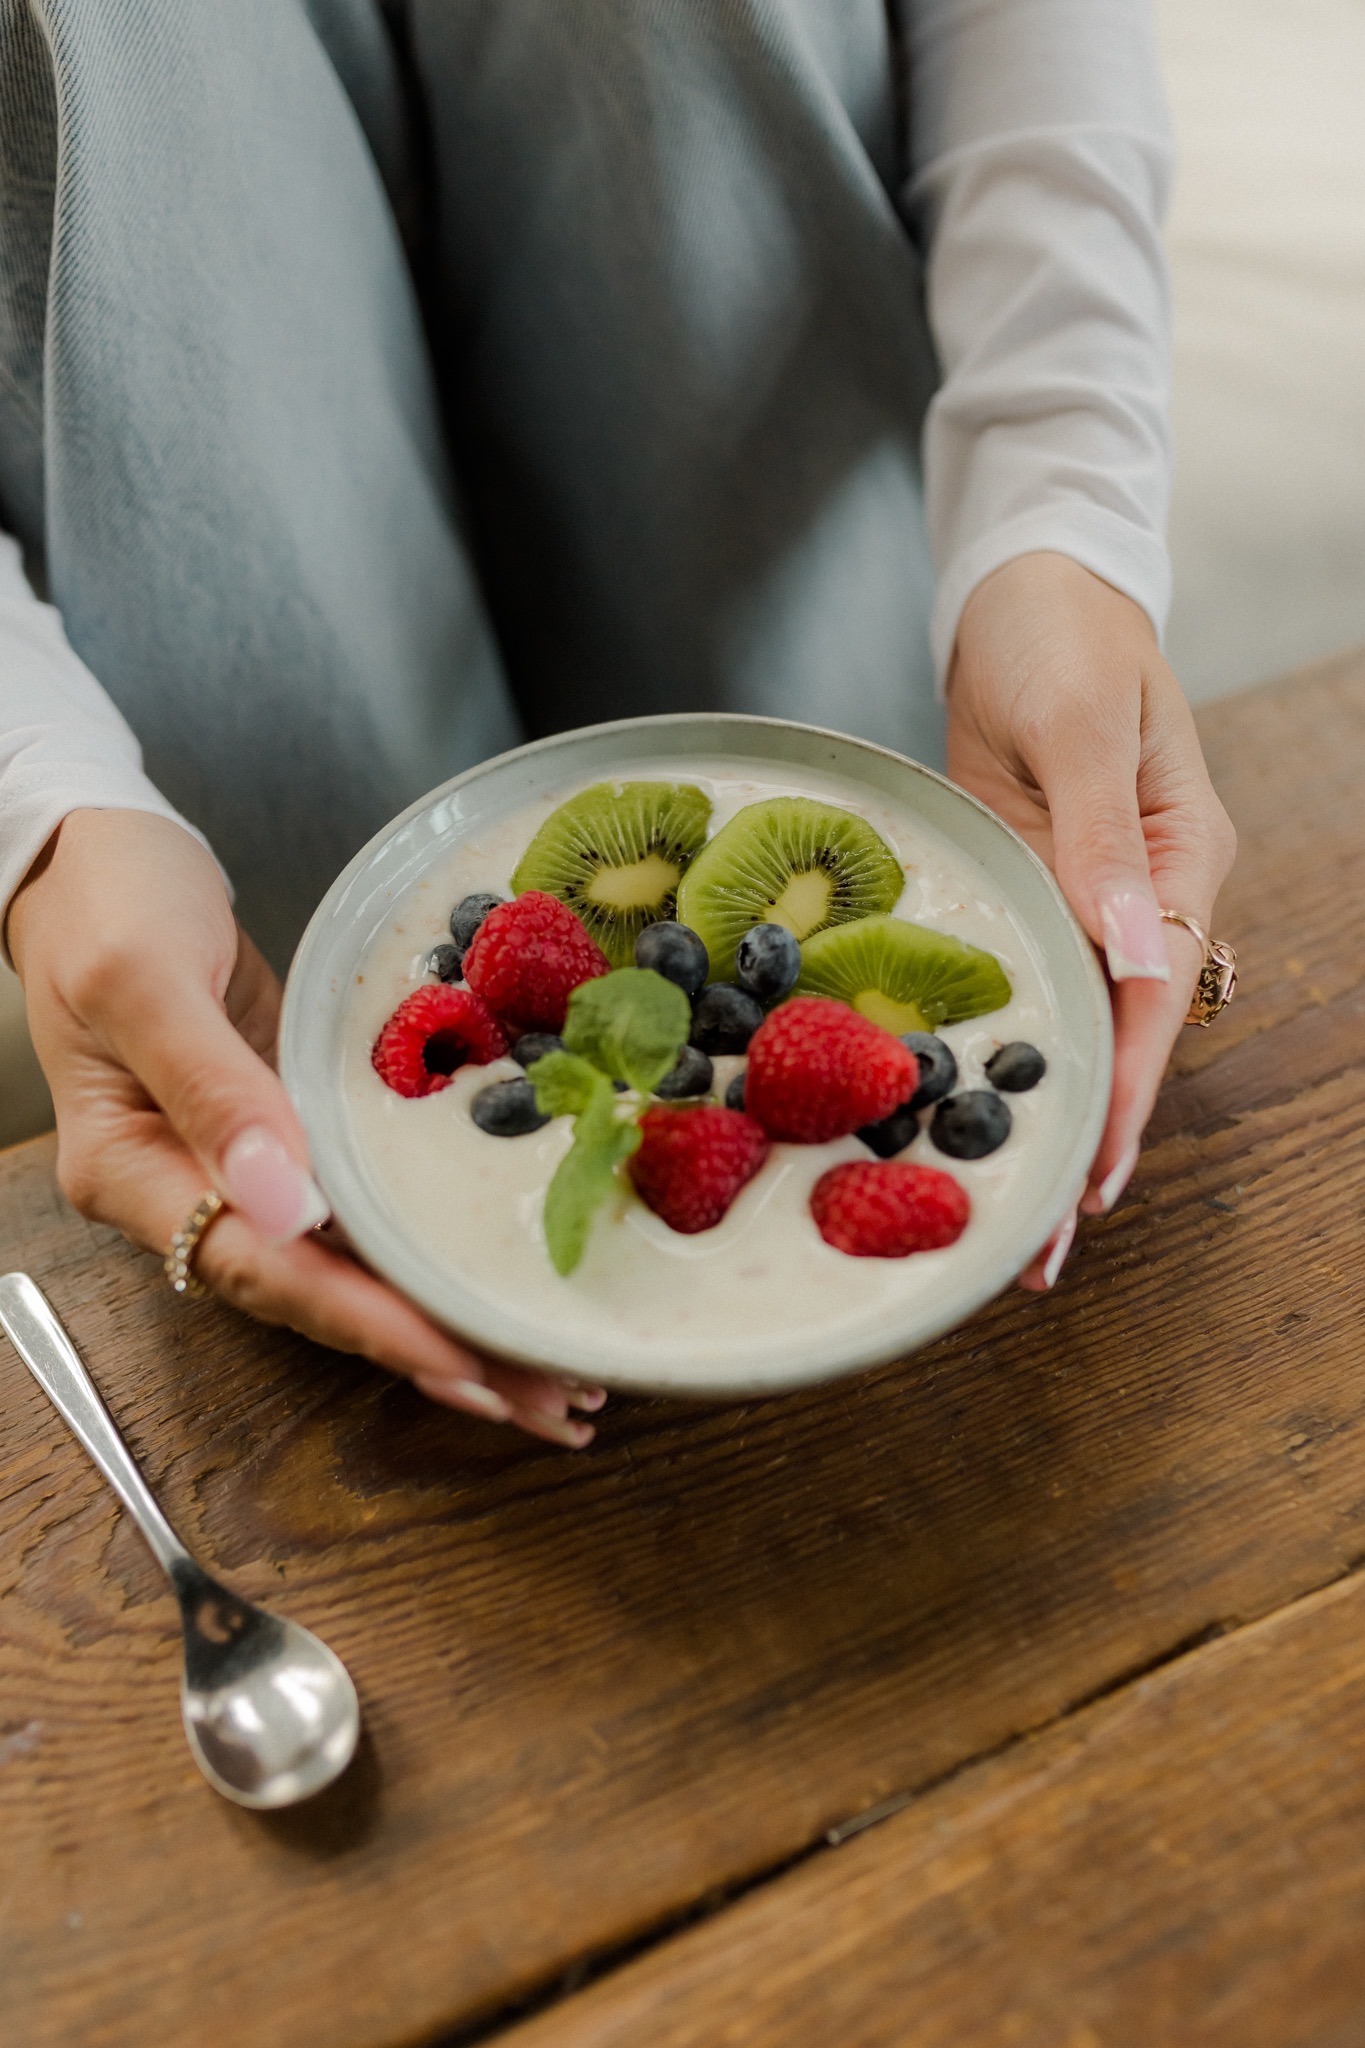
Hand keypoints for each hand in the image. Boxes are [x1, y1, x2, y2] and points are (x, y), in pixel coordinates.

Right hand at [6, 810, 600, 1445]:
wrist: (94, 855)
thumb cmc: (107, 903)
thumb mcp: (143, 980)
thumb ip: (211, 1089)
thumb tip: (285, 1200)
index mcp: (135, 1175)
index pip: (268, 1273)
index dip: (369, 1323)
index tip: (463, 1361)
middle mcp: (189, 1195)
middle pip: (320, 1298)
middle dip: (434, 1351)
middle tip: (552, 1400)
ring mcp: (240, 1170)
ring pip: (351, 1267)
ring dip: (446, 1318)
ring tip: (552, 1375)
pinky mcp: (288, 1134)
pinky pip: (364, 1209)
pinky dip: (426, 1249)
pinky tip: (493, 1277)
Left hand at [946, 553, 1236, 1286]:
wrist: (1021, 584)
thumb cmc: (1063, 633)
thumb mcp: (1083, 725)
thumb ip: (1105, 839)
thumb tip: (1140, 953)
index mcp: (1180, 860)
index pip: (1151, 1003)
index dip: (1119, 1098)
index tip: (1083, 1186)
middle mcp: (1137, 897)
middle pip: (1114, 1041)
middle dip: (1076, 1143)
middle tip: (1028, 1251)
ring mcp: (1078, 898)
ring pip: (1066, 1028)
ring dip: (1034, 1115)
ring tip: (990, 1212)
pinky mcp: (1022, 886)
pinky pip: (1015, 984)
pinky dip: (991, 1051)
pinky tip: (951, 1109)